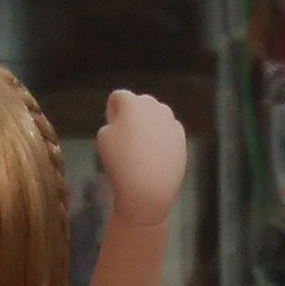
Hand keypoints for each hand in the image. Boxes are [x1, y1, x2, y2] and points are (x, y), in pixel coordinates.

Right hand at [97, 89, 188, 225]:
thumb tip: (123, 124)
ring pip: (156, 116)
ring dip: (148, 125)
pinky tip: (155, 156)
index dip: (112, 112)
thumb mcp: (103, 138)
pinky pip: (167, 131)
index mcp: (133, 103)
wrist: (149, 188)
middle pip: (140, 103)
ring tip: (142, 149)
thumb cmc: (121, 162)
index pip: (118, 97)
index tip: (112, 129)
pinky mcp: (182, 137)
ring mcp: (171, 121)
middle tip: (127, 138)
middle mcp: (155, 106)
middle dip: (133, 115)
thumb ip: (112, 123)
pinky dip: (161, 138)